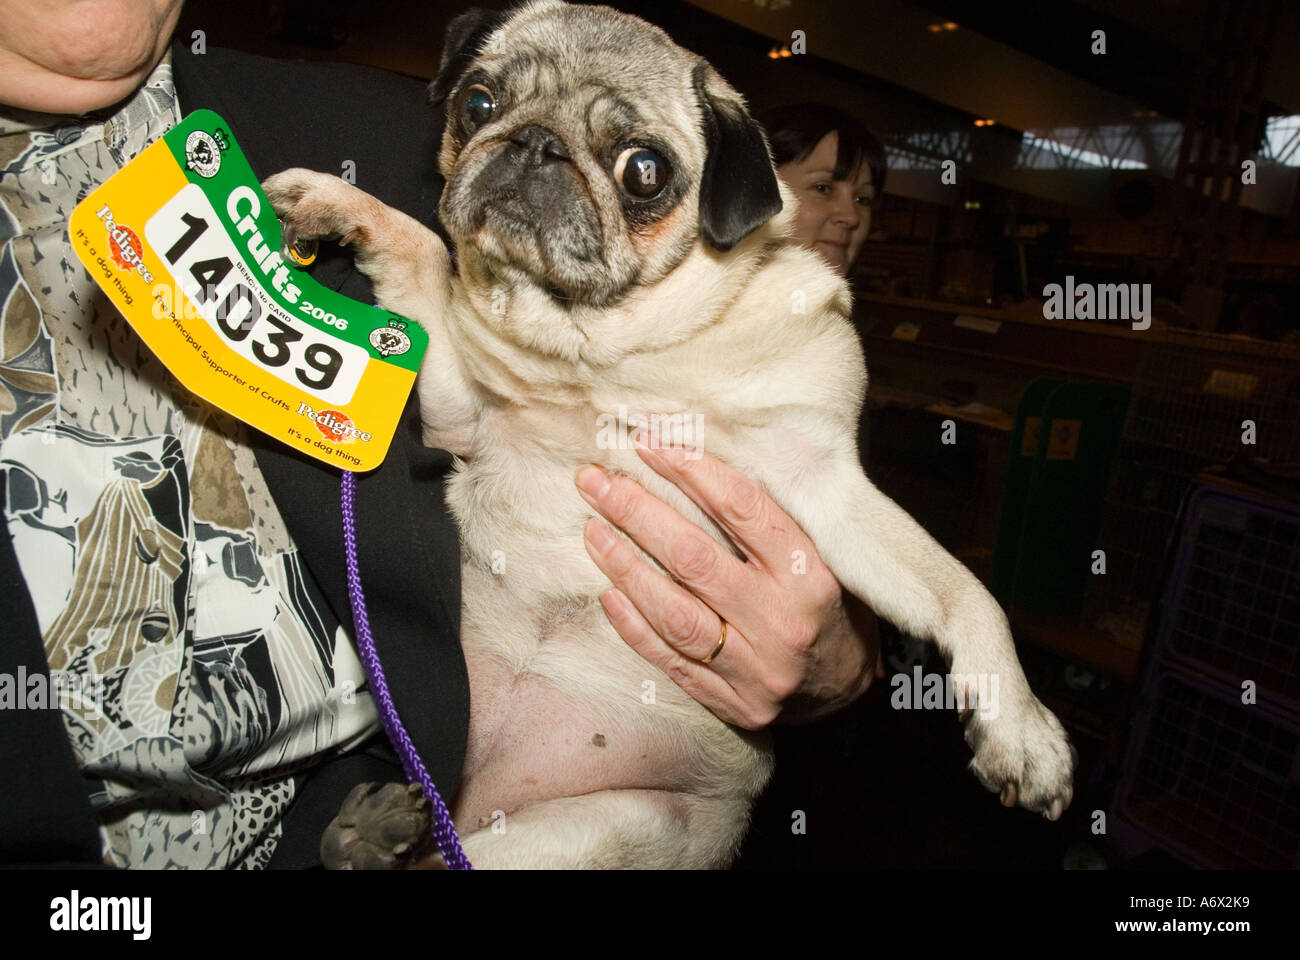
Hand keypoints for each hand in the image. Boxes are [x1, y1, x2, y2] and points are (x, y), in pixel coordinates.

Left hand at [574, 437, 882, 728]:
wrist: (852, 692)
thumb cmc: (830, 606)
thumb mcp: (826, 554)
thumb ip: (772, 519)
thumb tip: (696, 457)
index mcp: (811, 575)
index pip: (740, 509)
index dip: (689, 470)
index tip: (648, 444)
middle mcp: (782, 622)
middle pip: (693, 558)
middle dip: (636, 512)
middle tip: (595, 480)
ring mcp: (757, 671)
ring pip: (674, 614)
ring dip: (624, 566)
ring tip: (593, 530)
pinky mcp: (733, 705)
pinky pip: (670, 660)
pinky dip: (633, 625)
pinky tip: (607, 590)